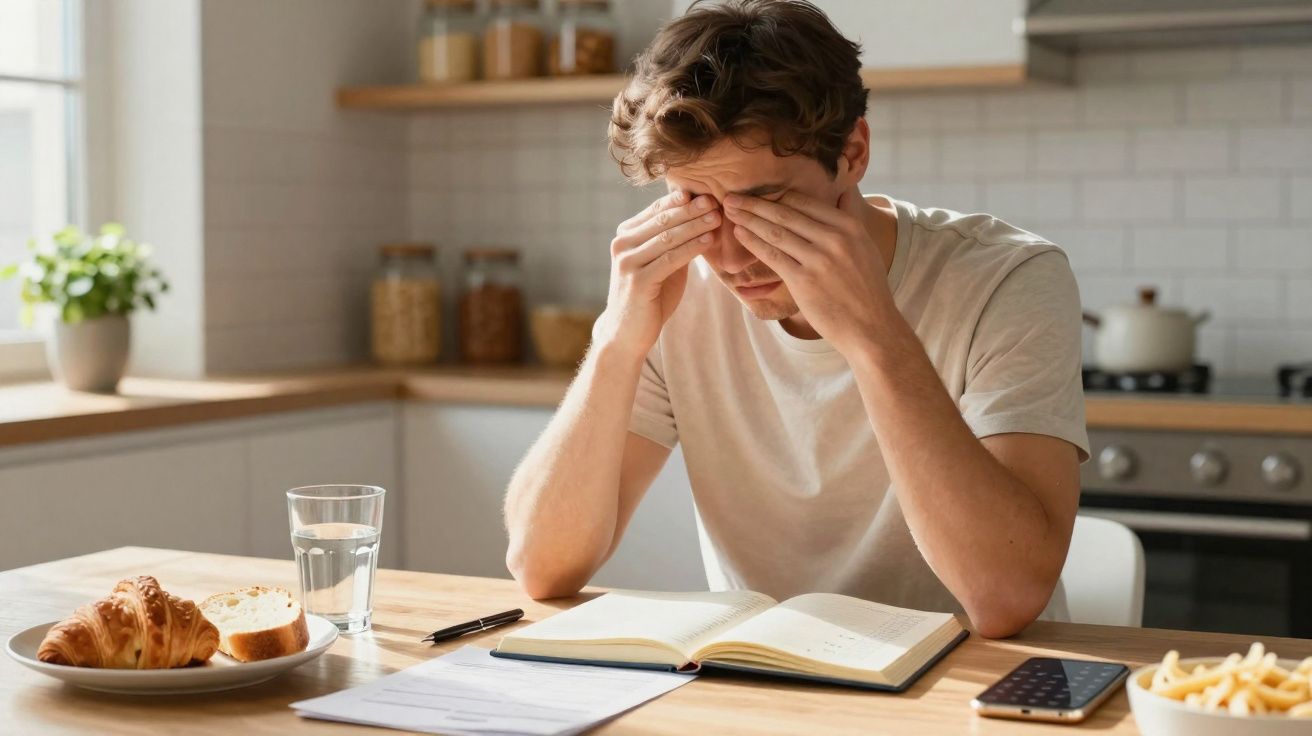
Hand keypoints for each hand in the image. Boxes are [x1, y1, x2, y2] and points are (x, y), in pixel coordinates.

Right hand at [593, 191, 720, 360]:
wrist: (627, 332)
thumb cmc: (649, 295)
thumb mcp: (662, 263)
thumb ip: (675, 242)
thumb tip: (702, 216)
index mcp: (626, 235)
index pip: (657, 210)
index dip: (682, 200)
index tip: (707, 192)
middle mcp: (622, 244)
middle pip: (663, 220)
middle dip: (691, 210)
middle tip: (715, 200)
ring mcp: (627, 262)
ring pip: (667, 238)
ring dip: (695, 226)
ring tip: (717, 218)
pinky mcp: (637, 281)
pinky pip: (669, 259)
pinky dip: (691, 248)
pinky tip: (708, 241)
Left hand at [723, 187, 892, 351]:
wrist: (871, 327)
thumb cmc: (866, 288)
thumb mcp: (866, 246)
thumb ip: (850, 217)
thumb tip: (844, 190)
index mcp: (849, 227)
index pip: (805, 203)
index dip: (777, 196)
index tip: (758, 193)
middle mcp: (835, 239)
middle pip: (786, 213)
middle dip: (755, 204)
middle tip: (732, 197)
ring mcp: (819, 260)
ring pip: (776, 232)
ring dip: (749, 219)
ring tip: (729, 211)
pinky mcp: (804, 281)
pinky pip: (772, 255)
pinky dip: (753, 242)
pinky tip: (740, 234)